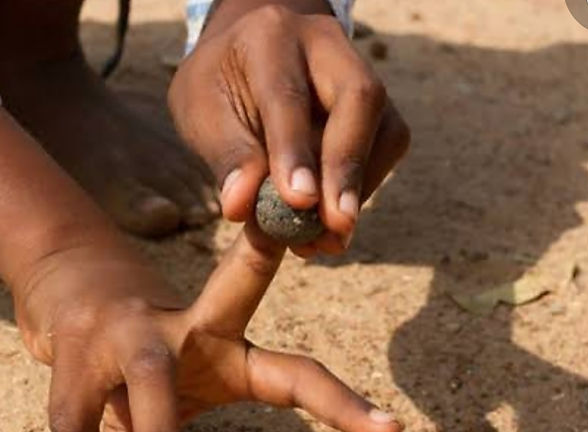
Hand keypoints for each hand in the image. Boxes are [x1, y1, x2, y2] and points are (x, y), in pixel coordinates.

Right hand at [14, 224, 403, 431]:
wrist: (73, 286)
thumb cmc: (146, 358)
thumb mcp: (171, 398)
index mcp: (229, 346)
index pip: (294, 373)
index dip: (341, 402)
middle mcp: (189, 327)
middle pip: (230, 361)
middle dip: (286, 360)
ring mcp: (134, 332)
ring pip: (152, 394)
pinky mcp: (77, 347)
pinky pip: (78, 424)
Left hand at [168, 2, 409, 255]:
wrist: (249, 58)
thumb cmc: (220, 85)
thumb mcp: (200, 111)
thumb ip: (226, 154)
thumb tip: (242, 207)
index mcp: (269, 36)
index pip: (287, 95)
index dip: (295, 150)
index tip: (298, 202)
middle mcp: (325, 45)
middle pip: (358, 97)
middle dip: (348, 167)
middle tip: (336, 225)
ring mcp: (361, 72)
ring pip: (383, 129)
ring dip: (357, 191)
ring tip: (322, 240)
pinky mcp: (381, 106)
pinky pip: (386, 150)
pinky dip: (360, 191)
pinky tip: (328, 221)